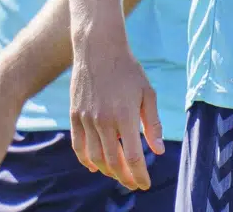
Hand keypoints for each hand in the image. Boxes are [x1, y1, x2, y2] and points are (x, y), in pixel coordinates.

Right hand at [68, 30, 163, 190]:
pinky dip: (86, 160)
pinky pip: (78, 146)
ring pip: (95, 158)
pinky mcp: (75, 115)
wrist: (99, 47)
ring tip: (118, 174)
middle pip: (114, 162)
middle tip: (133, 183)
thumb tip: (157, 151)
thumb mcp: (147, 93)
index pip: (134, 157)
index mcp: (125, 116)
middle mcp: (104, 120)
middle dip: (125, 178)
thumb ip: (153, 123)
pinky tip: (95, 166)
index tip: (145, 184)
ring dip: (108, 171)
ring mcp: (86, 119)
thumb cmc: (128, 69)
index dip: (140, 175)